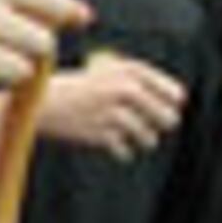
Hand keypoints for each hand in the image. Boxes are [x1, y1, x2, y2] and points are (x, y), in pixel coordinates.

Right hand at [39, 52, 185, 161]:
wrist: (41, 101)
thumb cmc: (79, 87)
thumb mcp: (109, 70)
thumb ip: (142, 81)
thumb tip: (180, 99)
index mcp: (131, 71)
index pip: (176, 94)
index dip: (169, 103)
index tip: (157, 106)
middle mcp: (125, 89)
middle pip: (169, 118)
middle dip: (158, 124)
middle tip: (140, 122)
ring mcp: (114, 112)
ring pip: (149, 139)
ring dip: (139, 139)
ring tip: (122, 132)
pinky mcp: (101, 134)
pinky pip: (126, 151)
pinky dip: (119, 151)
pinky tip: (108, 142)